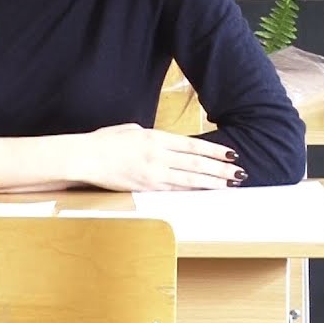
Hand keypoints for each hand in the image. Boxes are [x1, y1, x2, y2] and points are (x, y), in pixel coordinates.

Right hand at [75, 123, 245, 191]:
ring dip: (212, 182)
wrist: (84, 157)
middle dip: (221, 168)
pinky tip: (204, 191)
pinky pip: (174, 189)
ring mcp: (152, 172)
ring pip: (190, 178)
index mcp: (155, 137)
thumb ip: (150, 137)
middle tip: (239, 172)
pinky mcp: (145, 186)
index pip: (193, 145)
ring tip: (229, 184)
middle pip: (197, 162)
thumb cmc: (102, 142)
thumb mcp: (130, 131)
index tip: (231, 154)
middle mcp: (158, 154)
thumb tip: (163, 144)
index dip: (215, 150)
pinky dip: (192, 190)